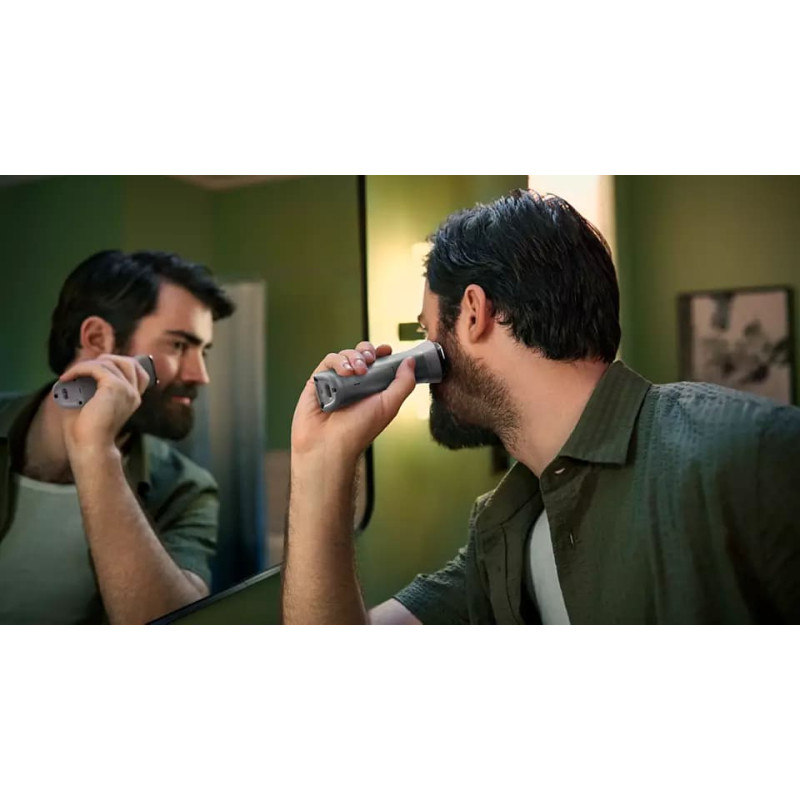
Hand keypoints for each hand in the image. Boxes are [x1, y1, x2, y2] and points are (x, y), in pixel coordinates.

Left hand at [57, 355, 150, 455]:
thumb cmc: (87, 432)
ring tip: (71, 375)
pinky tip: (66, 378)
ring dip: (87, 365)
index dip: (118, 365)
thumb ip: (93, 387)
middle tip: (84, 369)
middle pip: (128, 362)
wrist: (90, 446)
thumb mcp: (93, 404)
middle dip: (106, 360)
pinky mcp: (115, 387)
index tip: (96, 370)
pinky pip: (97, 367)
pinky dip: (79, 369)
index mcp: (132, 399)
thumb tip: (79, 372)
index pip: (137, 372)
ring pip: (110, 362)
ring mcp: (127, 389)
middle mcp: (133, 393)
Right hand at [291, 342, 416, 467]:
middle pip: (360, 354)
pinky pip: (328, 362)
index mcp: (371, 390)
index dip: (382, 353)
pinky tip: (345, 373)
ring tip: (358, 370)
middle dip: (366, 351)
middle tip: (370, 360)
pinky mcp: (318, 381)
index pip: (378, 363)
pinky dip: (338, 362)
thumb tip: (410, 361)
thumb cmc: (358, 432)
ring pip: (344, 355)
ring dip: (353, 356)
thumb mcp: (389, 406)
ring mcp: (335, 382)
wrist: (329, 446)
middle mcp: (353, 385)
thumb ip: (403, 383)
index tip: (386, 350)